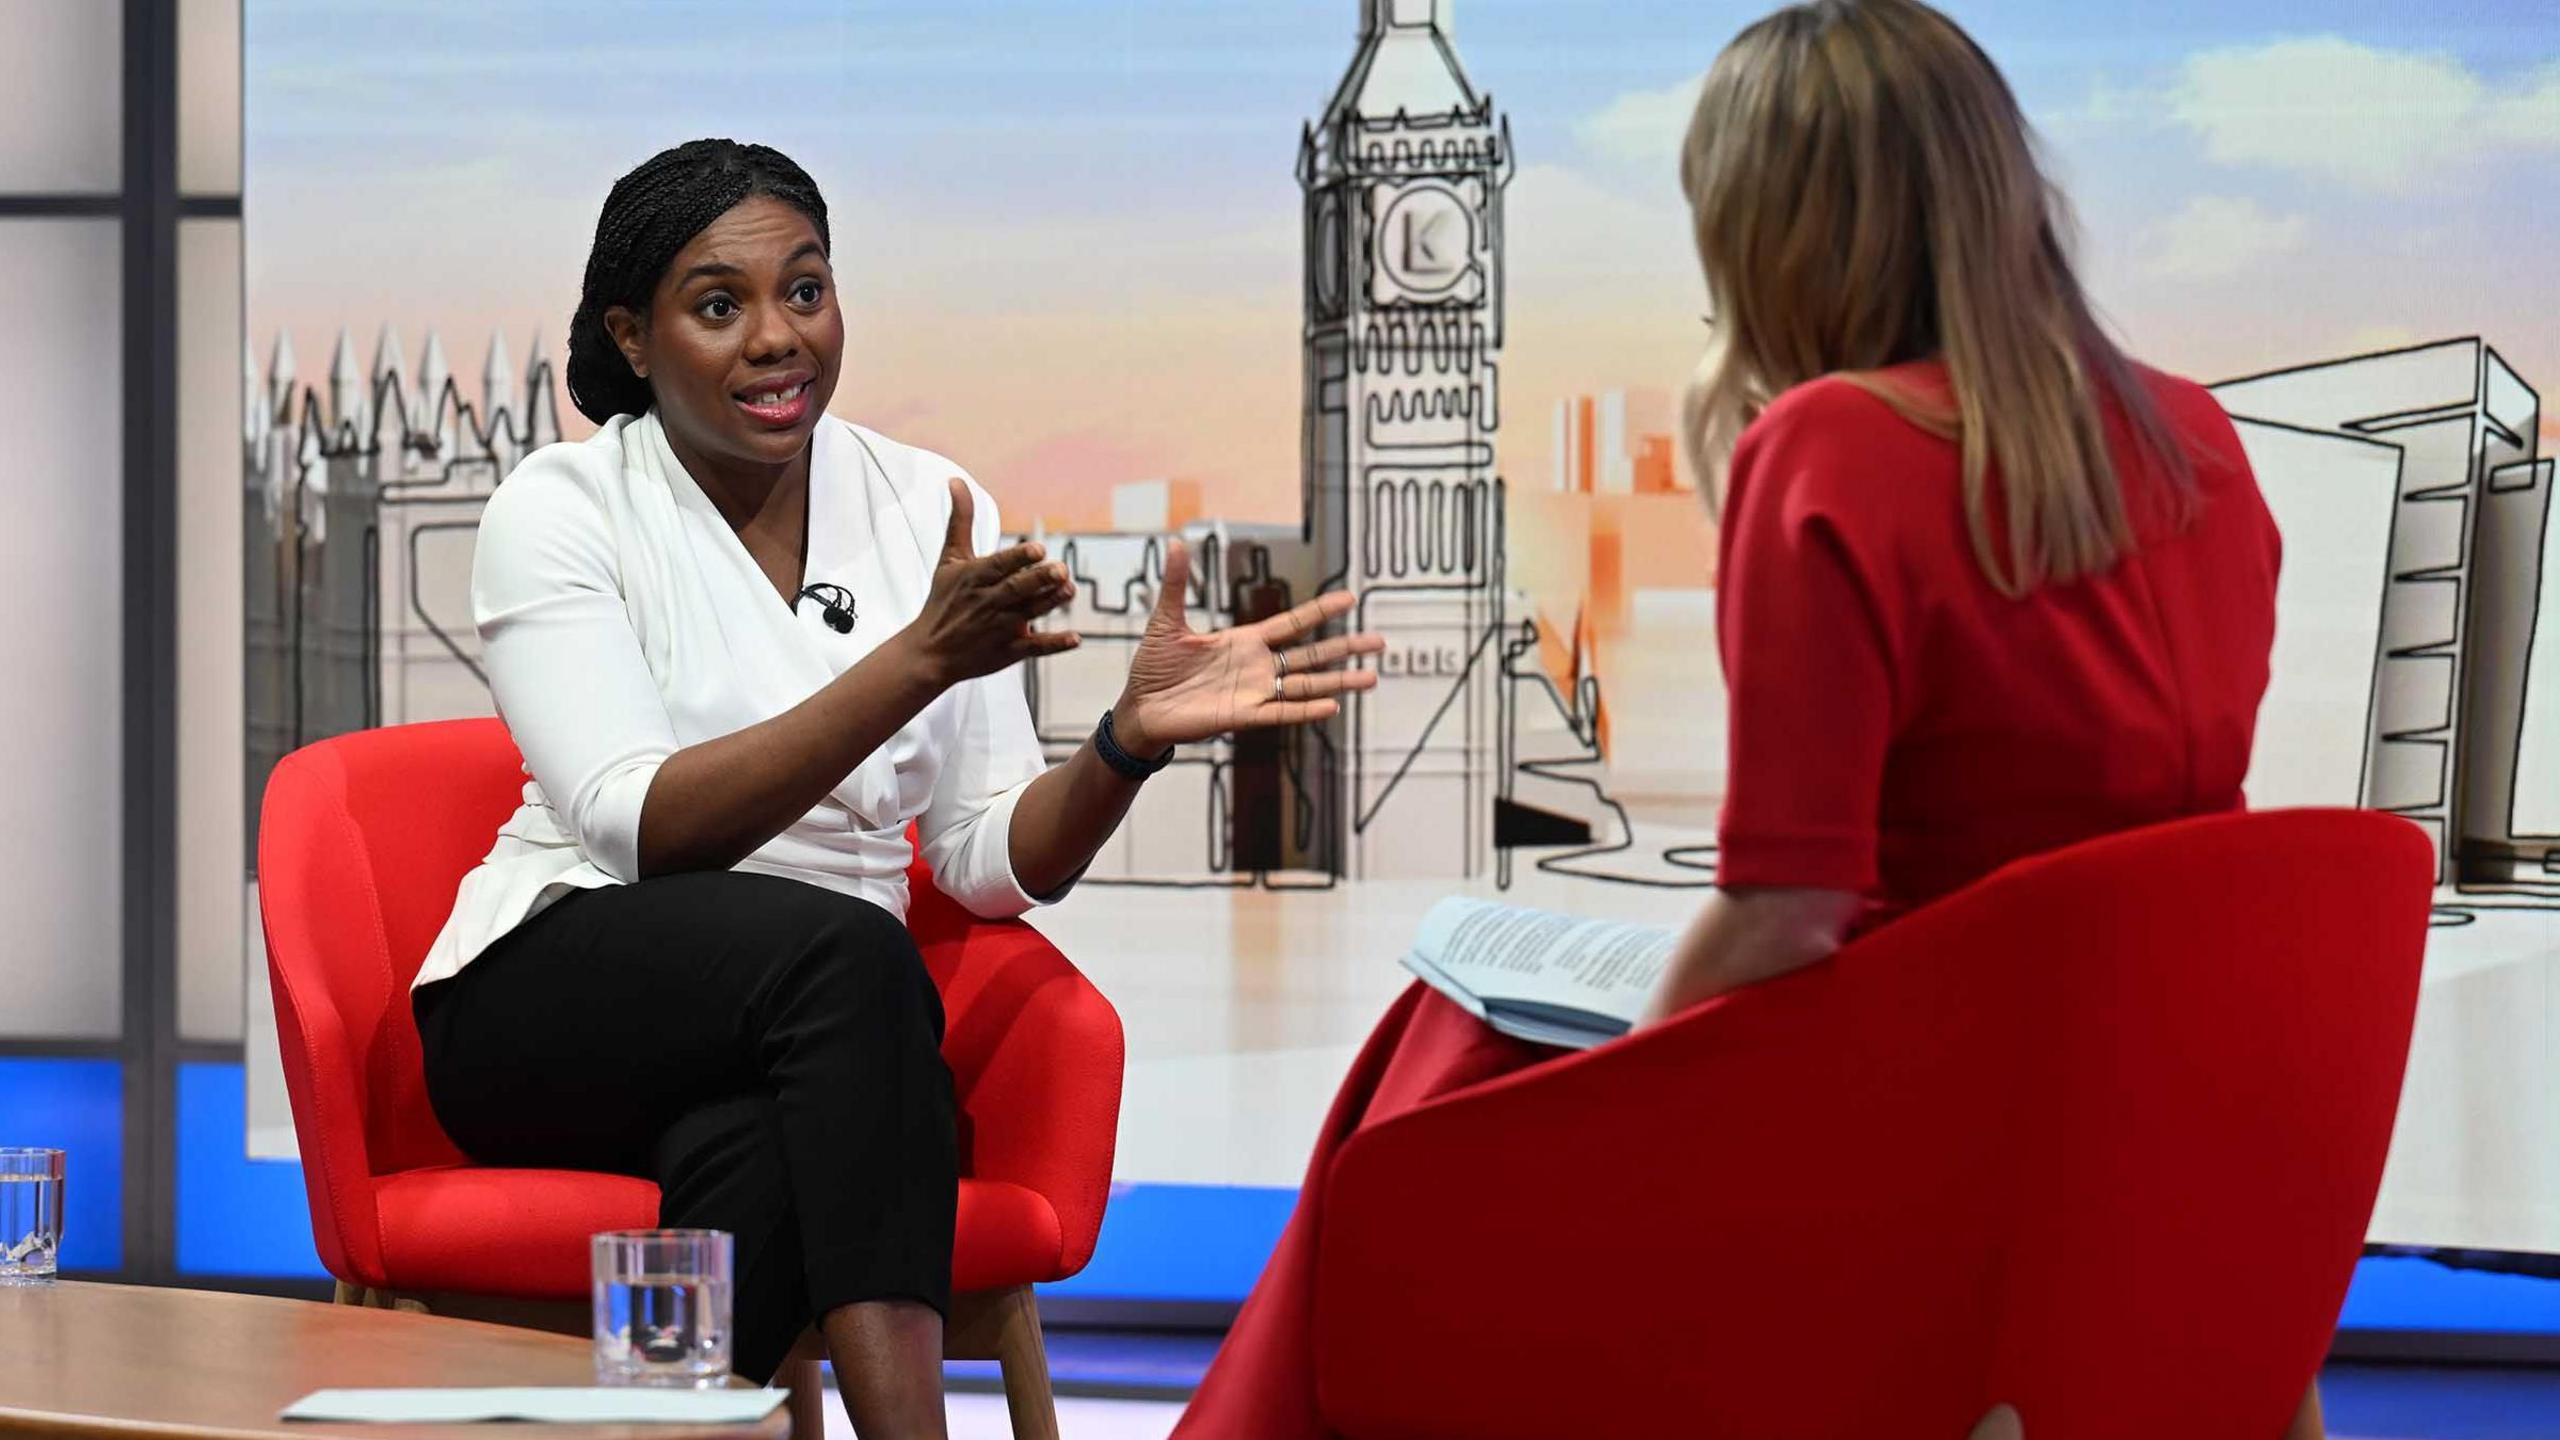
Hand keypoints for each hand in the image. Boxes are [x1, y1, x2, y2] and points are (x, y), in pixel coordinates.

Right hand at [898, 478, 1079, 685]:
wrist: (929, 653)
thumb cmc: (943, 601)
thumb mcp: (949, 559)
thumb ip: (960, 521)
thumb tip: (957, 481)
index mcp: (974, 578)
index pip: (999, 565)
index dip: (1018, 558)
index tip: (1038, 550)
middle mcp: (987, 602)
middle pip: (1017, 589)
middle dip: (1039, 579)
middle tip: (1061, 569)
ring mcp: (999, 628)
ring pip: (1029, 613)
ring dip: (1051, 602)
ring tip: (1070, 589)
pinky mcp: (1008, 652)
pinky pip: (1034, 648)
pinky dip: (1054, 644)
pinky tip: (1076, 638)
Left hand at [1111, 537, 1383, 753]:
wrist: (1140, 707)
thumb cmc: (1154, 667)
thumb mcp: (1166, 620)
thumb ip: (1176, 584)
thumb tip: (1174, 542)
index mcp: (1244, 641)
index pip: (1291, 624)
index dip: (1320, 611)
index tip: (1350, 597)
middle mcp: (1257, 666)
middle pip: (1311, 655)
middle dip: (1345, 647)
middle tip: (1379, 642)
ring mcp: (1253, 692)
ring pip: (1305, 685)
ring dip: (1338, 681)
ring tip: (1372, 677)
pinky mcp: (1242, 716)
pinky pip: (1281, 712)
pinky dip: (1305, 709)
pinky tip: (1333, 706)